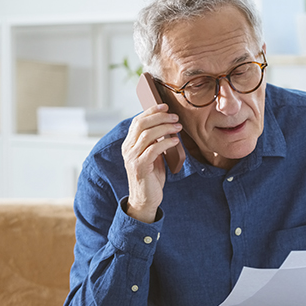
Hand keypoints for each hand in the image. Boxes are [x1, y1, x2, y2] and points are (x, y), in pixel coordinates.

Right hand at [121, 103, 181, 222]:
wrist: (146, 199)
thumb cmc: (151, 176)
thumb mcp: (152, 155)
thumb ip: (154, 142)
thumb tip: (166, 125)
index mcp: (129, 144)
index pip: (137, 121)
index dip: (151, 111)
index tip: (165, 106)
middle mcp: (127, 149)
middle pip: (141, 124)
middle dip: (159, 117)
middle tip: (175, 117)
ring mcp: (132, 158)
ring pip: (148, 135)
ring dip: (165, 128)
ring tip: (178, 127)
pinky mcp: (140, 167)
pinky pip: (154, 149)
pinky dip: (166, 142)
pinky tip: (175, 141)